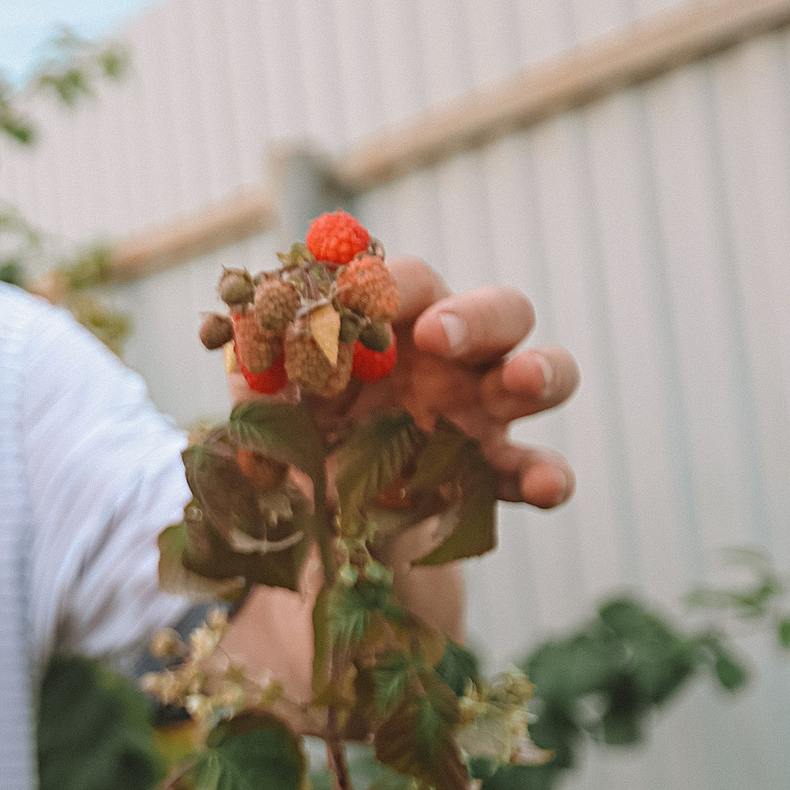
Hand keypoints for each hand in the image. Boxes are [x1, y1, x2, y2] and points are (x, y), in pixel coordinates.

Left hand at [233, 255, 578, 509]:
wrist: (317, 507)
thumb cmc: (300, 424)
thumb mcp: (266, 400)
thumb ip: (253, 371)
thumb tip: (241, 340)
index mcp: (397, 322)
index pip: (410, 281)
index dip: (390, 284)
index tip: (358, 295)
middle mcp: (453, 356)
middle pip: (499, 309)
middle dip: (475, 315)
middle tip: (438, 335)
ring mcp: (484, 411)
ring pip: (547, 371)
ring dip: (540, 370)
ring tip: (520, 380)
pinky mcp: (494, 471)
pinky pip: (535, 468)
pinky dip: (549, 476)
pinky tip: (546, 486)